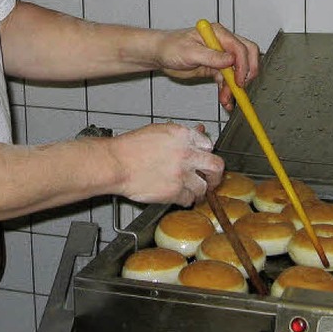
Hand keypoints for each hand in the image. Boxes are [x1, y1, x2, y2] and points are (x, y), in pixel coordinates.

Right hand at [109, 123, 223, 207]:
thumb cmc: (130, 148)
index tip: (204, 159)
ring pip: (203, 187)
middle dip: (215, 175)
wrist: (116, 163)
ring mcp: (182, 173)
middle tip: (212, 180)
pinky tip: (178, 196)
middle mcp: (186, 153)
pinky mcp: (175, 191)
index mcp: (182, 135)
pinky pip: (188, 199)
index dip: (206, 153)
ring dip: (199, 191)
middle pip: (216, 166)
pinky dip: (184, 200)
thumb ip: (180, 136)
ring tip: (192, 191)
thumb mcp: (157, 131)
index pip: (208, 144)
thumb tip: (197, 134)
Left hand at [154, 23, 259, 110]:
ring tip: (226, 99)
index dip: (243, 65)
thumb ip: (211, 56)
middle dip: (245, 74)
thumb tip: (230, 60)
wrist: (159, 55)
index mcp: (218, 33)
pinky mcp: (215, 68)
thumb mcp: (189, 52)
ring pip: (237, 72)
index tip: (239, 80)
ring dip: (234, 87)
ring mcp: (220, 56)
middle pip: (246, 56)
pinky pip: (227, 80)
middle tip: (239, 89)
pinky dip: (228, 90)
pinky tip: (225, 99)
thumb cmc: (170, 47)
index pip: (239, 47)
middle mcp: (222, 43)